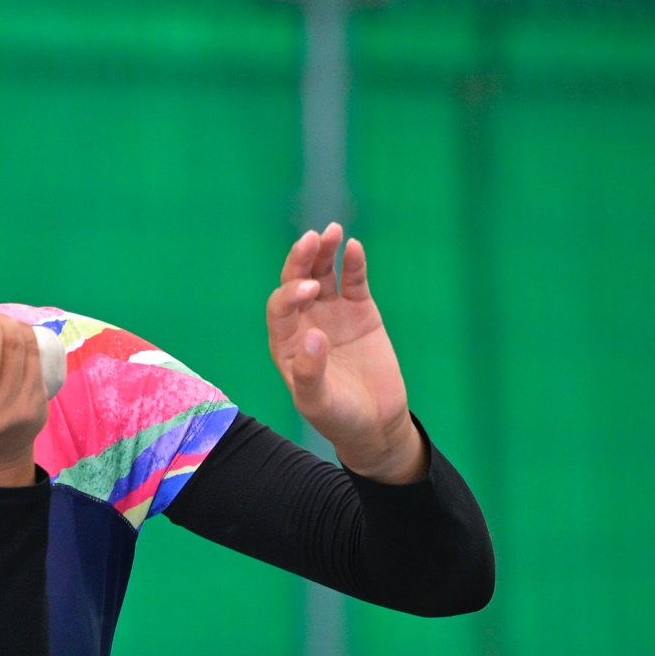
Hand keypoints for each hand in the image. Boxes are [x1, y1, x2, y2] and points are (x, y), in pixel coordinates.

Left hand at [266, 224, 423, 483]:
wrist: (374, 423)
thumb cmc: (338, 418)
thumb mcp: (318, 403)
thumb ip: (310, 373)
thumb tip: (314, 336)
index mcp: (286, 344)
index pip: (280, 308)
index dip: (291, 294)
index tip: (311, 290)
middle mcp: (304, 323)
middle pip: (296, 282)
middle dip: (300, 261)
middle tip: (310, 239)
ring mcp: (332, 314)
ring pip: (323, 275)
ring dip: (323, 253)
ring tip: (331, 232)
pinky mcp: (360, 310)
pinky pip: (353, 281)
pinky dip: (353, 264)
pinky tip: (354, 247)